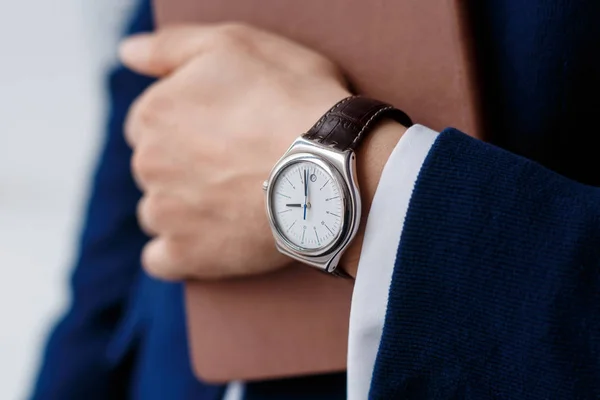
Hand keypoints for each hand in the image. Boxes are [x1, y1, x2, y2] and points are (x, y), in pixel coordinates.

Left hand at [120, 24, 350, 279]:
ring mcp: (165, 213)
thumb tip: (127, 52)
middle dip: (184, 162)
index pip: (149, 120)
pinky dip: (180, 252)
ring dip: (184, 206)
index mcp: (155, 113)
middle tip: (237, 162)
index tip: (222, 128)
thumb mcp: (235, 45)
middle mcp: (148, 163)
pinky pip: (163, 260)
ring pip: (158, 209)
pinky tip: (208, 241)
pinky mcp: (189, 255)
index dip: (187, 121)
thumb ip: (171, 47)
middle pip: (154, 165)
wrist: (331, 170)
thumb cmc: (294, 102)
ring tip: (233, 201)